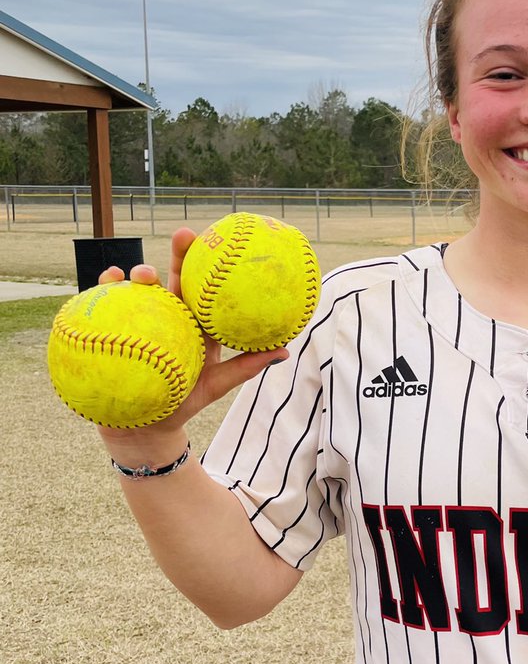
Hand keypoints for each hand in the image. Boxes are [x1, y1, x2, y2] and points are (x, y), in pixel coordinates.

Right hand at [96, 228, 287, 440]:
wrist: (147, 428)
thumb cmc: (185, 403)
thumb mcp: (217, 385)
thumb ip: (244, 368)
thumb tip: (283, 351)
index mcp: (196, 323)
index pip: (207, 289)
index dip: (214, 265)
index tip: (223, 243)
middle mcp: (170, 316)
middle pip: (175, 278)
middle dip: (179, 254)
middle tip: (184, 235)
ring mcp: (141, 321)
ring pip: (140, 289)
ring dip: (139, 275)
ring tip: (142, 274)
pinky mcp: (114, 330)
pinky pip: (107, 306)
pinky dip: (107, 290)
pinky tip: (108, 281)